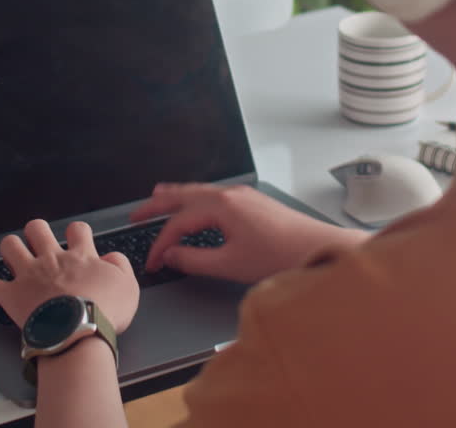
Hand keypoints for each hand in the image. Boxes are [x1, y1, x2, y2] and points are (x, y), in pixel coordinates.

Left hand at [0, 220, 138, 331]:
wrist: (79, 332)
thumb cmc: (105, 312)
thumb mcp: (128, 287)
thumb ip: (120, 266)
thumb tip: (111, 258)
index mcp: (80, 255)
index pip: (78, 230)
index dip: (78, 233)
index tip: (79, 241)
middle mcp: (51, 259)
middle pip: (38, 229)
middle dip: (38, 232)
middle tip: (41, 241)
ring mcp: (28, 276)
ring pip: (11, 246)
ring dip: (12, 247)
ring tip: (14, 253)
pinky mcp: (10, 296)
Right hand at [131, 183, 367, 284]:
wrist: (319, 250)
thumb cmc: (278, 257)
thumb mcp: (230, 264)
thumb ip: (194, 259)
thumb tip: (170, 255)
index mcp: (221, 206)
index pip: (178, 223)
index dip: (160, 244)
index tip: (151, 262)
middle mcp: (231, 194)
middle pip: (185, 196)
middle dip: (158, 204)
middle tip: (137, 213)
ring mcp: (245, 196)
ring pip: (201, 192)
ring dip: (178, 196)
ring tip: (160, 196)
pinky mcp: (255, 202)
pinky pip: (216, 195)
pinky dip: (198, 198)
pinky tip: (198, 205)